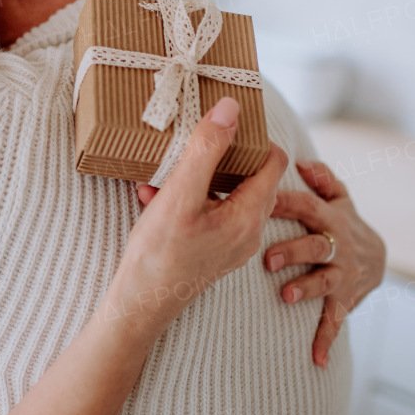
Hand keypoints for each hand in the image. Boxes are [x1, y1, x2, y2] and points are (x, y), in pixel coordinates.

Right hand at [112, 97, 289, 340]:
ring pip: (227, 194)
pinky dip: (187, 200)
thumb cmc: (159, 254)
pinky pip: (211, 213)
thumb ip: (207, 149)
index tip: (226, 124)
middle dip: (222, 155)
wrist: (140, 305)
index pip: (274, 161)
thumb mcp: (180, 193)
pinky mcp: (215, 252)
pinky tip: (152, 197)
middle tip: (193, 142)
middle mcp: (249, 231)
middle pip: (252, 177)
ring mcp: (233, 244)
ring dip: (198, 177)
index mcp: (249, 215)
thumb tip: (231, 109)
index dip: (255, 137)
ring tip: (163, 172)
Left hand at [263, 161, 385, 367]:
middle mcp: (339, 246)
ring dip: (306, 289)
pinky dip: (325, 339)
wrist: (380, 257)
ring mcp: (344, 275)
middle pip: (316, 245)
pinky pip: (335, 320)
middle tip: (267, 258)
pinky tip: (315, 358)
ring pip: (325, 282)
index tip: (262, 199)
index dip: (286, 202)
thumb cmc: (344, 221)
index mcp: (331, 218)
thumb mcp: (339, 197)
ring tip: (285, 296)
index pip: (307, 206)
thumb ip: (322, 178)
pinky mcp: (345, 300)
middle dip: (293, 251)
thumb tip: (301, 161)